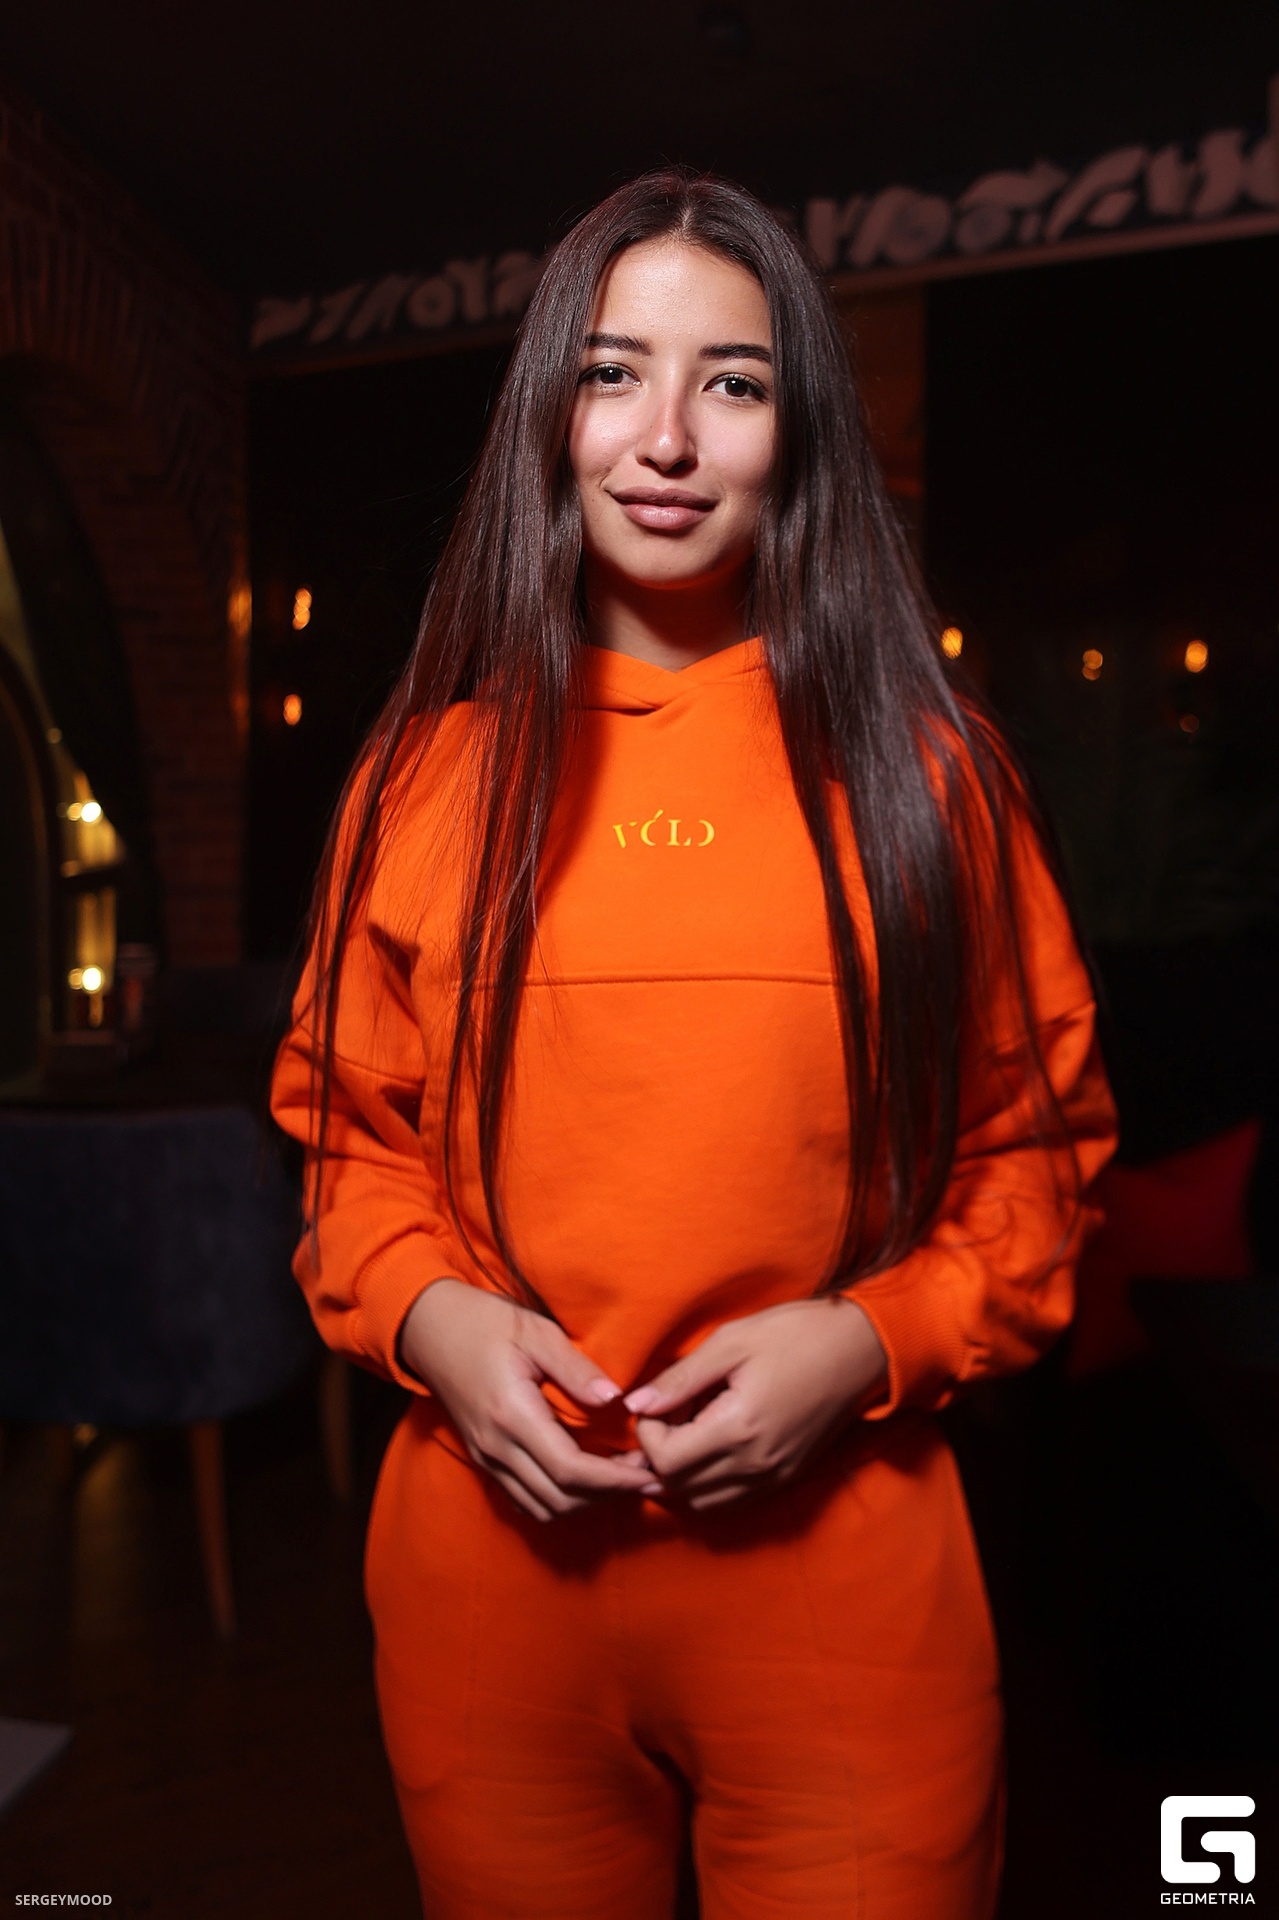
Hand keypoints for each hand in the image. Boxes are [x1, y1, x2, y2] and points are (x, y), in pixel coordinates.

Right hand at [398, 1279, 659, 1521]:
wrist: (430, 1329)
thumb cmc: (486, 1323)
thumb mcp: (536, 1331)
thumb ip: (575, 1367)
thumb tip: (615, 1399)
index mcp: (512, 1415)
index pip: (570, 1470)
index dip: (615, 1480)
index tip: (651, 1473)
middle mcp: (496, 1447)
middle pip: (560, 1498)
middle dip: (610, 1496)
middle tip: (651, 1477)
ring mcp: (487, 1457)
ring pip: (543, 1507)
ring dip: (587, 1503)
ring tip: (625, 1480)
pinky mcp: (484, 1458)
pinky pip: (525, 1499)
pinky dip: (560, 1500)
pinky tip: (588, 1481)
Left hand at [624, 1298, 887, 1511]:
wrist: (860, 1349)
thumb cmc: (795, 1334)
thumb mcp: (731, 1342)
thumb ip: (680, 1379)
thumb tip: (636, 1404)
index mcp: (739, 1428)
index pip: (666, 1460)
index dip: (647, 1433)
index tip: (658, 1401)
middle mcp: (756, 1464)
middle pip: (679, 1487)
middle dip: (658, 1456)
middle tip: (667, 1415)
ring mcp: (773, 1477)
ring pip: (703, 1503)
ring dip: (680, 1477)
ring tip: (684, 1434)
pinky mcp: (786, 1478)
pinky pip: (731, 1502)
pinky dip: (706, 1487)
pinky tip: (707, 1450)